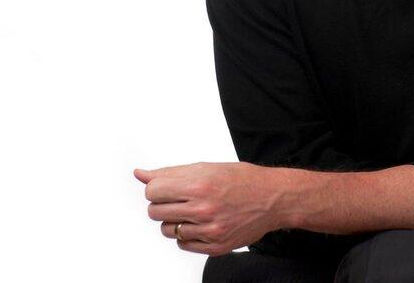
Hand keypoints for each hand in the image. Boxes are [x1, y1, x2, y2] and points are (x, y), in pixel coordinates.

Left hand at [133, 161, 282, 256]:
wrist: (273, 198)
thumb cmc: (241, 180)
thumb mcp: (206, 168)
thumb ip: (170, 173)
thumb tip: (140, 174)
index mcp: (199, 186)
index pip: (153, 191)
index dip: (157, 188)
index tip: (166, 188)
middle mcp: (203, 210)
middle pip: (155, 212)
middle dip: (163, 204)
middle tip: (181, 198)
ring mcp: (209, 231)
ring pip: (167, 230)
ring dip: (174, 220)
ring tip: (194, 211)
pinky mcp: (215, 246)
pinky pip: (182, 244)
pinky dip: (187, 235)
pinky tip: (202, 223)